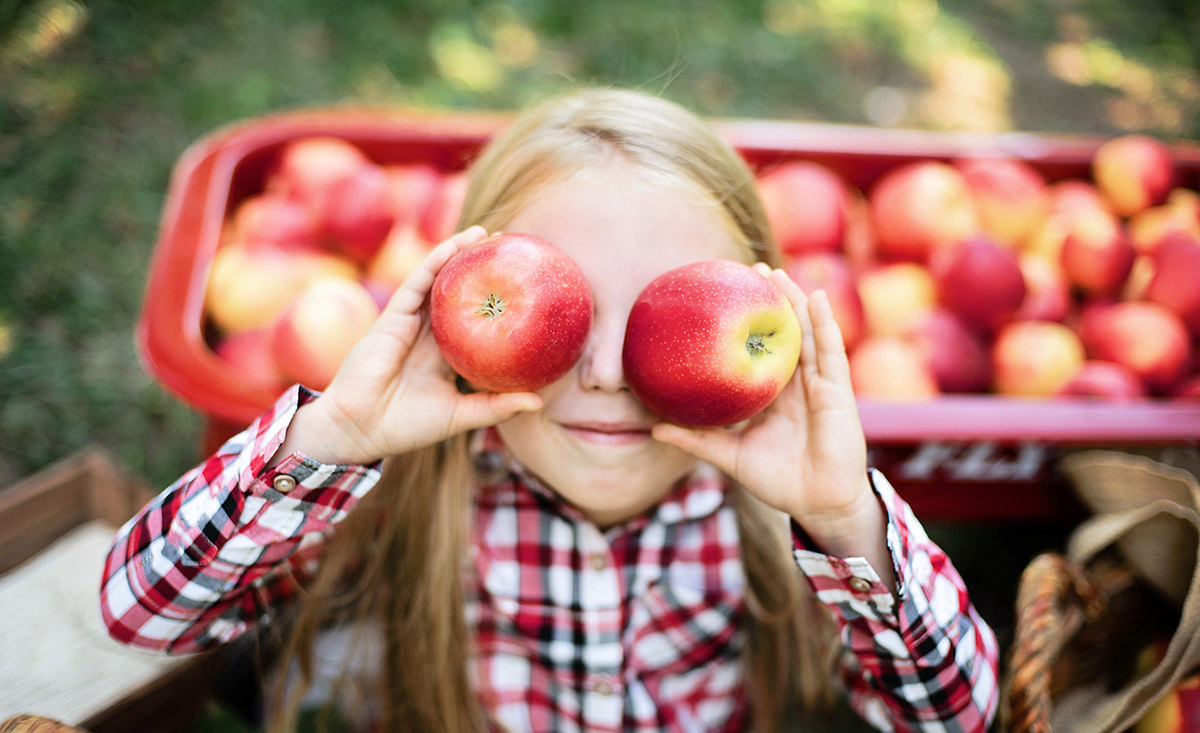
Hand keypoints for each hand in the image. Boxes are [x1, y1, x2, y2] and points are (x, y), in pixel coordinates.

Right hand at [285, 227, 542, 465]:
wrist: (359, 428)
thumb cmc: (407, 426)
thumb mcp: (461, 414)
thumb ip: (496, 406)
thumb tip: (538, 401)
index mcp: (445, 355)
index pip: (474, 321)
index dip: (495, 302)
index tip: (525, 285)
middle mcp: (430, 334)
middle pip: (459, 294)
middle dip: (480, 270)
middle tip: (511, 249)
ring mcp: (412, 323)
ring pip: (438, 281)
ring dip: (459, 254)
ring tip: (485, 234)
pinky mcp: (394, 317)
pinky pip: (417, 282)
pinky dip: (435, 261)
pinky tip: (455, 245)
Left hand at [652, 265, 874, 536]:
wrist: (818, 504)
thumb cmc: (779, 480)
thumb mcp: (730, 456)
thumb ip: (697, 440)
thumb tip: (653, 429)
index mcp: (773, 394)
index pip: (759, 350)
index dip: (746, 324)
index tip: (725, 295)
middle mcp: (796, 383)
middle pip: (782, 333)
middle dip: (770, 301)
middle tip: (749, 269)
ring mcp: (818, 383)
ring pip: (806, 333)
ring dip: (794, 301)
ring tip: (776, 274)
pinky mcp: (837, 390)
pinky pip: (830, 350)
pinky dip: (824, 322)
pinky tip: (815, 298)